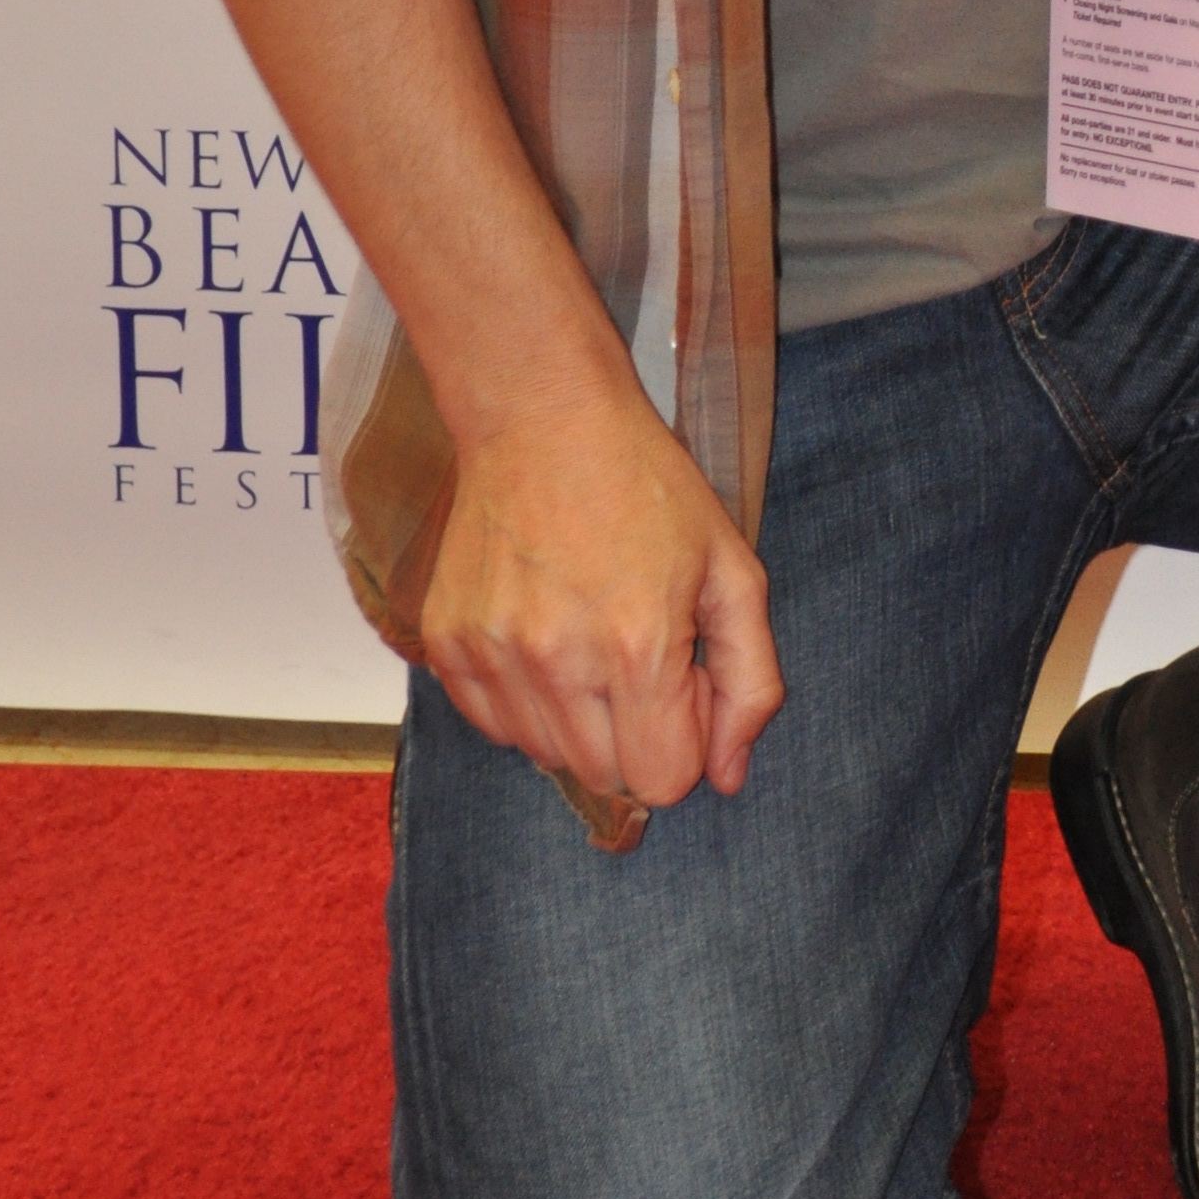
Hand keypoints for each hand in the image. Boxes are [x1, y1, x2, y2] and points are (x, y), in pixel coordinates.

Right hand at [419, 371, 783, 811]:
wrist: (541, 419)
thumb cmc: (648, 487)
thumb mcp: (732, 570)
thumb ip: (750, 682)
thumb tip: (728, 777)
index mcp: (637, 647)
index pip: (663, 780)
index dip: (686, 735)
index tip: (682, 674)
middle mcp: (555, 662)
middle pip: (605, 776)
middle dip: (636, 730)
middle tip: (638, 649)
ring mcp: (490, 657)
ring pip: (546, 756)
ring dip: (579, 719)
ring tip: (589, 634)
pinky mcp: (447, 646)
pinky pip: (494, 726)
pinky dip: (525, 701)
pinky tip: (545, 634)